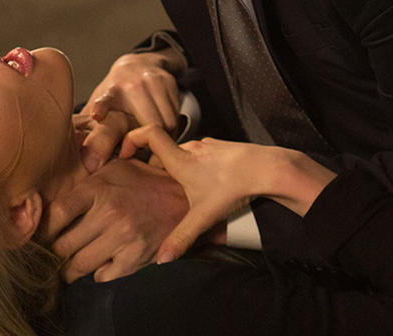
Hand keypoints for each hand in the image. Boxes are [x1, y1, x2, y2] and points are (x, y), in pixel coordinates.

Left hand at [43, 158, 187, 282]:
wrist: (183, 198)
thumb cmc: (142, 181)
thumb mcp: (113, 169)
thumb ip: (85, 182)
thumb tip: (50, 196)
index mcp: (98, 189)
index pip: (57, 214)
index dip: (43, 229)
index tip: (38, 235)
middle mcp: (109, 214)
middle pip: (63, 244)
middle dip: (53, 252)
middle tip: (50, 254)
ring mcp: (124, 238)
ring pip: (79, 265)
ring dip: (69, 269)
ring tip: (66, 266)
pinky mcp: (136, 257)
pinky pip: (103, 275)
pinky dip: (97, 272)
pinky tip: (98, 263)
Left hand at [80, 49, 185, 171]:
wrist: (138, 64)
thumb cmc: (117, 91)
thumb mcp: (101, 103)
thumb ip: (90, 123)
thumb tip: (76, 149)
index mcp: (112, 91)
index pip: (105, 100)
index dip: (100, 108)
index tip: (96, 116)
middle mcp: (134, 84)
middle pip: (150, 124)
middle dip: (151, 144)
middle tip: (148, 160)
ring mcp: (154, 82)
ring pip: (168, 121)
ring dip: (165, 138)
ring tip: (158, 148)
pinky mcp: (170, 83)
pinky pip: (177, 115)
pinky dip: (173, 128)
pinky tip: (165, 134)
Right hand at [120, 126, 335, 263]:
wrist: (268, 169)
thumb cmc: (232, 188)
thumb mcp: (203, 216)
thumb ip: (181, 237)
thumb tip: (161, 259)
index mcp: (179, 160)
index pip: (148, 133)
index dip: (132, 138)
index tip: (125, 153)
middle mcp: (191, 148)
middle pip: (163, 151)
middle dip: (156, 167)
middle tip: (158, 188)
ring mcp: (207, 145)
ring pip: (183, 154)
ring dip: (177, 168)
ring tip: (184, 191)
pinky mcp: (222, 148)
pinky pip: (200, 154)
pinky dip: (196, 166)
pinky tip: (208, 184)